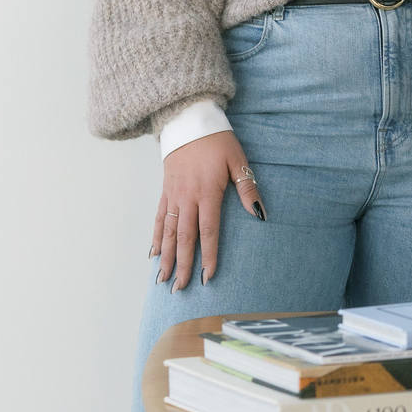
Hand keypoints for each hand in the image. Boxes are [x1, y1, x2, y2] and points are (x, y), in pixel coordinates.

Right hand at [150, 129, 263, 288]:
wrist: (189, 122)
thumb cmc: (217, 141)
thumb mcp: (238, 160)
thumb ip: (248, 188)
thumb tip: (259, 213)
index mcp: (207, 193)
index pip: (208, 231)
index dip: (208, 255)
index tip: (207, 276)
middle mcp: (187, 198)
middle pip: (184, 238)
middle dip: (182, 265)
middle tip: (179, 288)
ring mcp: (173, 196)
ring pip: (167, 232)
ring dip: (165, 257)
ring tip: (162, 278)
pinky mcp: (165, 191)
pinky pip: (158, 218)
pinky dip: (155, 237)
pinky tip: (153, 253)